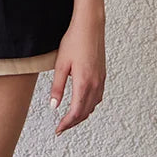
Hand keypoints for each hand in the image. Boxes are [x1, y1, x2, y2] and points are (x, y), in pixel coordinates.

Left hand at [49, 18, 105, 133]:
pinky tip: (83, 104)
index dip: (66, 124)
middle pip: (85, 112)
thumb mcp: (60, 65)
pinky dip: (89, 105)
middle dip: (73, 122)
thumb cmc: (74, 41)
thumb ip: (57, 87)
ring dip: (82, 115)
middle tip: (61, 128)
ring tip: (70, 119)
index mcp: (83, 83)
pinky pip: (98, 97)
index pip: (75, 112)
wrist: (90, 26)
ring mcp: (101, 80)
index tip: (58, 130)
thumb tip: (54, 106)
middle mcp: (95, 84)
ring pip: (93, 106)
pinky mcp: (102, 75)